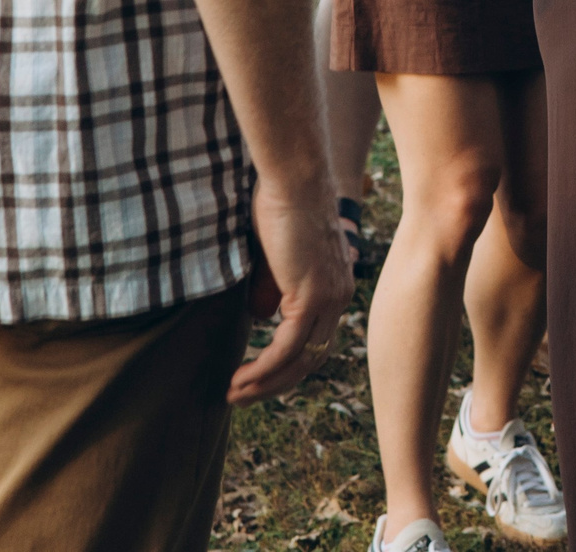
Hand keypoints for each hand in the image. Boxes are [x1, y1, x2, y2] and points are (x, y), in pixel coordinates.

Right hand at [231, 181, 351, 403]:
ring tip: (234, 394)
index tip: (257, 379)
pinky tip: (240, 378)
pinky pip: (287, 346)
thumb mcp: (276, 259)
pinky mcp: (312, 295)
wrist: (294, 179)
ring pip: (300, 360)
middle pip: (312, 359)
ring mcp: (330, 297)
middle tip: (242, 396)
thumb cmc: (281, 208)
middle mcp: (340, 296)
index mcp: (336, 287)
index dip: (287, 366)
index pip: (317, 342)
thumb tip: (261, 318)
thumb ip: (274, 289)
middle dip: (275, 384)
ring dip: (265, 383)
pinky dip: (263, 368)